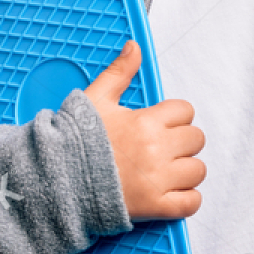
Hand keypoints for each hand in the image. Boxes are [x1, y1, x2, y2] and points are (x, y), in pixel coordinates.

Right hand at [84, 40, 205, 220]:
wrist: (56, 179)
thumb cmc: (74, 141)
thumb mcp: (95, 99)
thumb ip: (119, 72)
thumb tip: (134, 47)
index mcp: (146, 122)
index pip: (185, 111)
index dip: (175, 116)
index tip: (161, 124)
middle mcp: (157, 150)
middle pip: (196, 139)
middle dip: (183, 141)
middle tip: (163, 147)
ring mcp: (158, 180)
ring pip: (198, 170)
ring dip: (186, 170)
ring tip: (167, 171)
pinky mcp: (155, 206)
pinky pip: (191, 203)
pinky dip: (187, 199)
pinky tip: (172, 193)